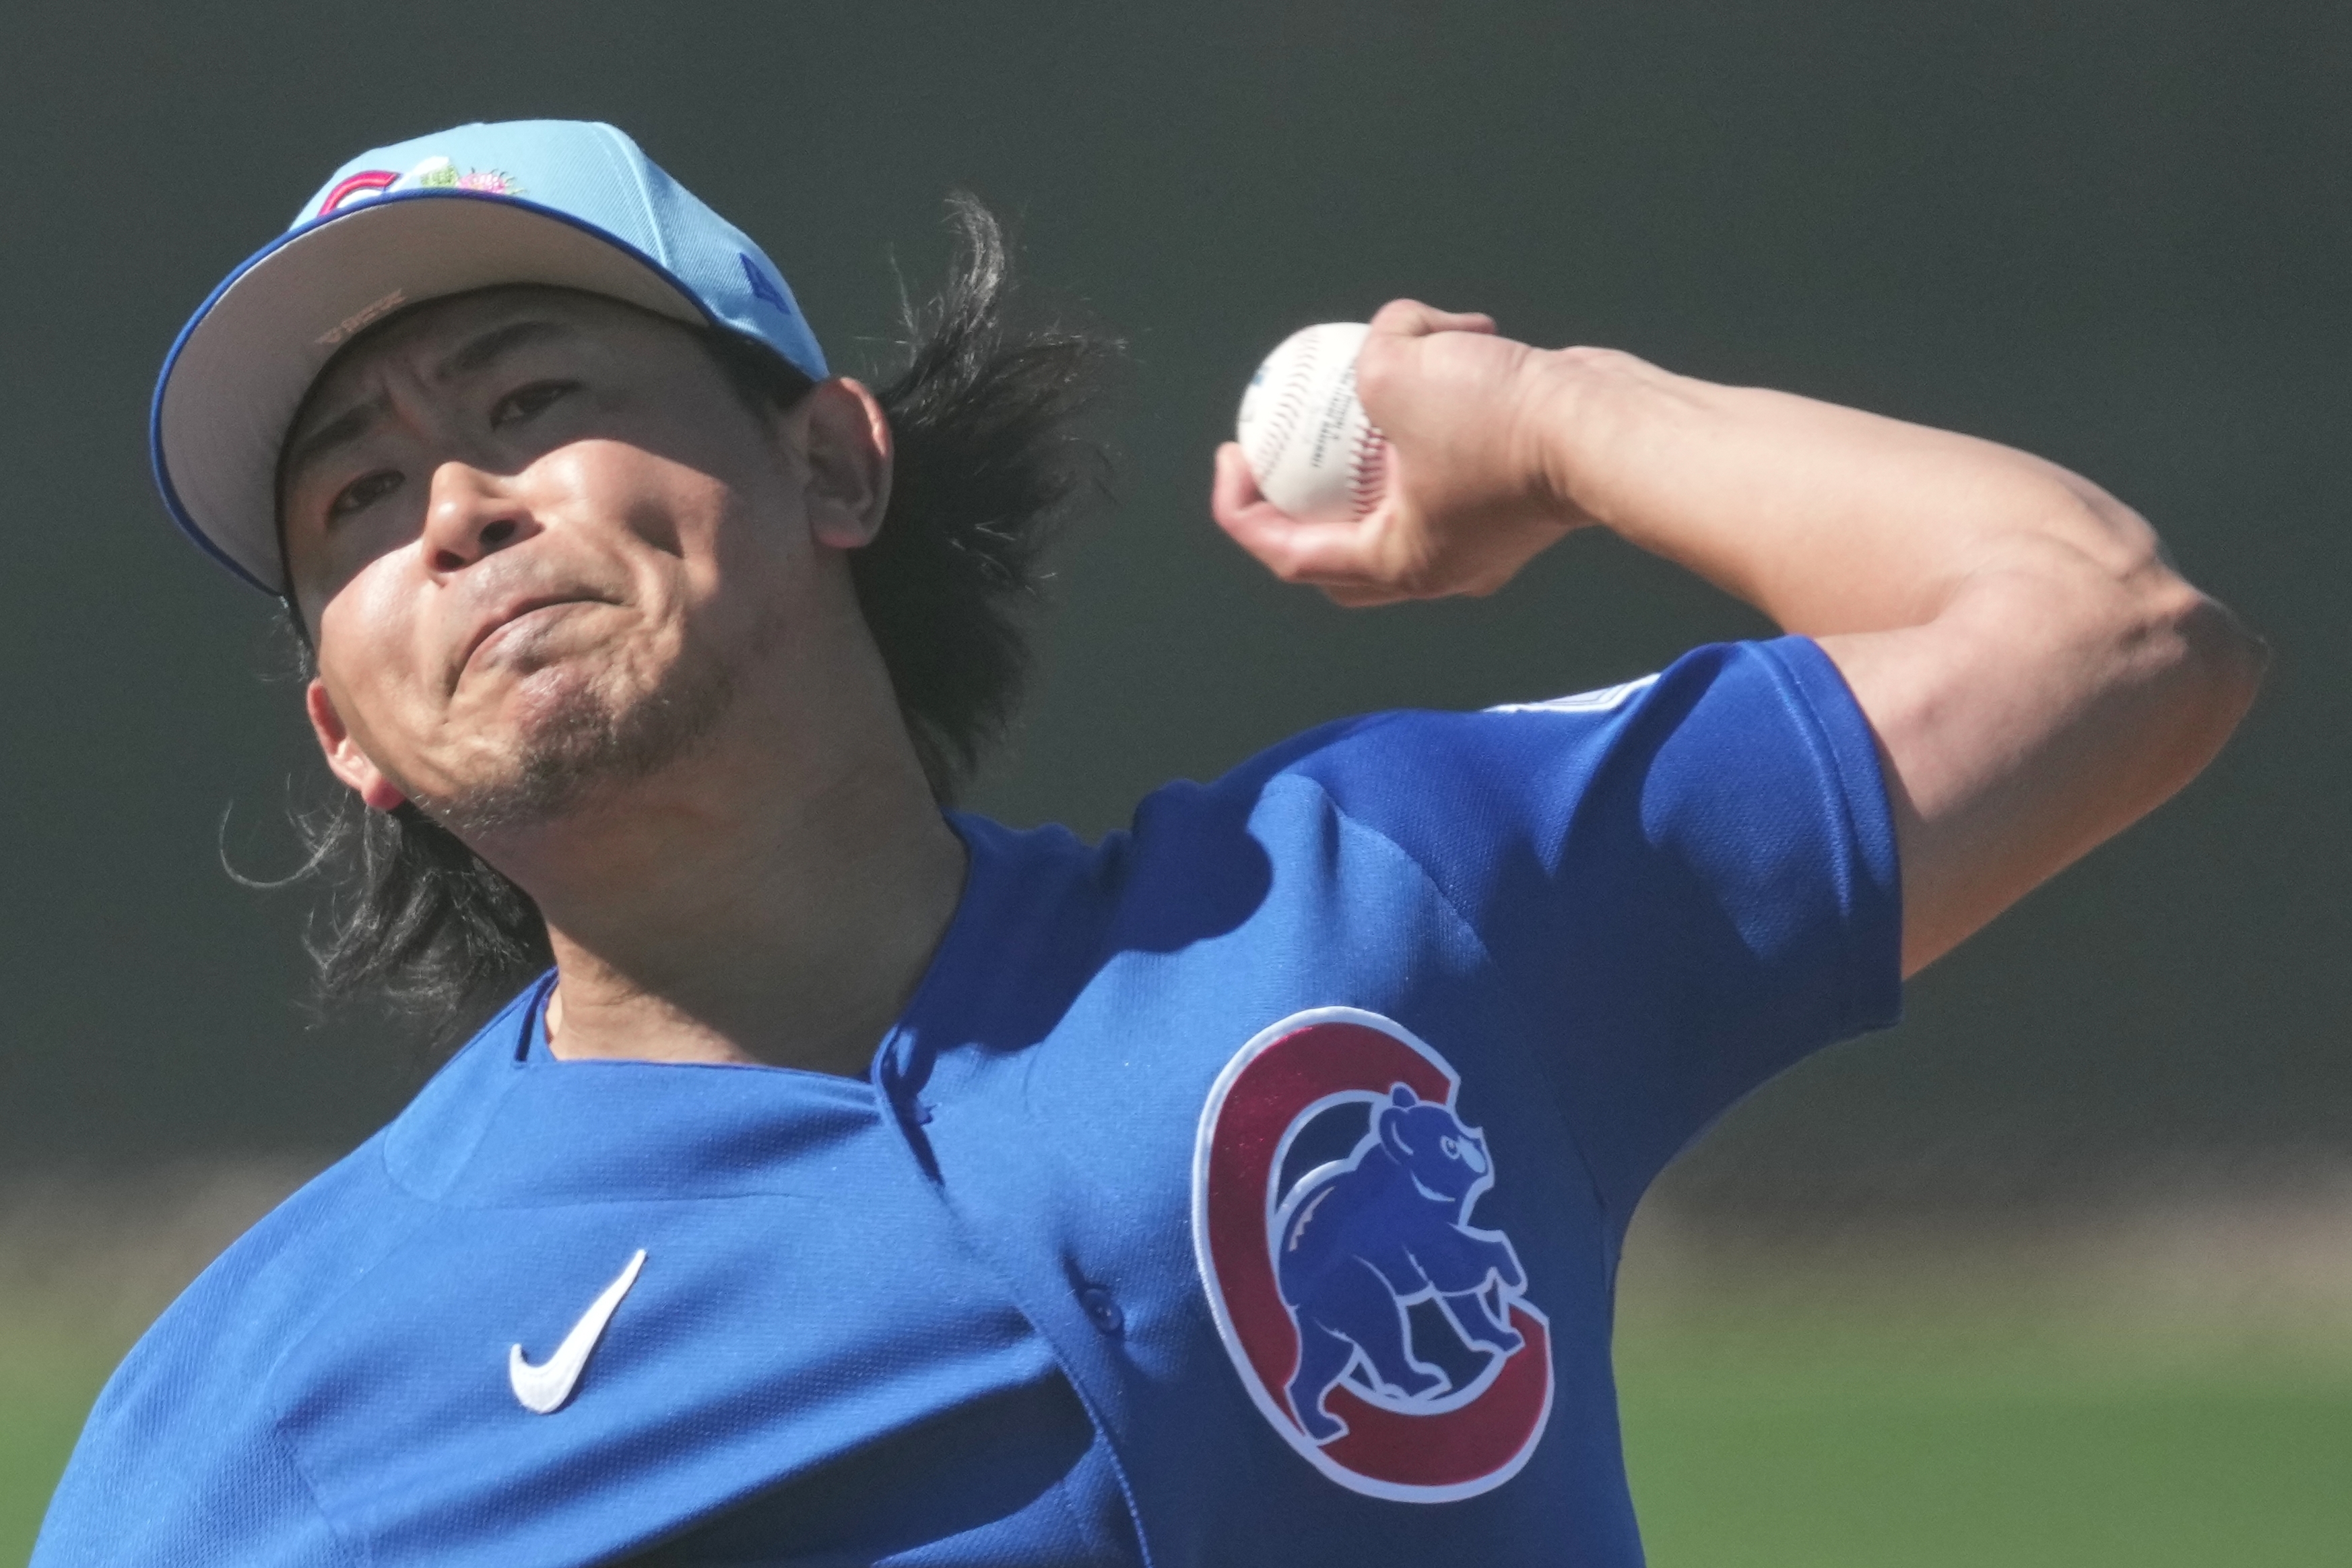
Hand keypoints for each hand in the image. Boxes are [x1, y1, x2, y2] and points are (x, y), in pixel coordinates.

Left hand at [1212, 299, 1589, 605]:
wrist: (1610, 427)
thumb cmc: (1501, 424)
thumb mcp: (1396, 374)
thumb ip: (1368, 356)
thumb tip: (1387, 337)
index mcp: (1395, 563)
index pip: (1287, 554)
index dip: (1242, 509)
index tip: (1233, 454)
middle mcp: (1436, 561)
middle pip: (1337, 547)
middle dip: (1299, 501)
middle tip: (1277, 448)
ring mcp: (1479, 532)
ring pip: (1400, 494)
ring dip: (1376, 437)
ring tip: (1370, 372)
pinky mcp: (1513, 493)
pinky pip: (1452, 457)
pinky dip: (1438, 407)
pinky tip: (1451, 343)